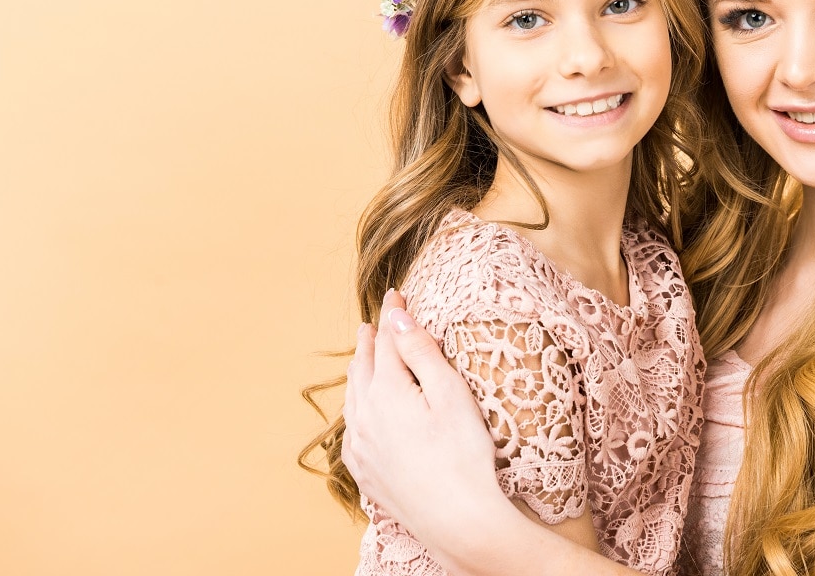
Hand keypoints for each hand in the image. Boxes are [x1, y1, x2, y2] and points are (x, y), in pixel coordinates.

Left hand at [342, 289, 502, 552]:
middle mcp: (365, 417)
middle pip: (363, 367)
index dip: (393, 314)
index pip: (388, 341)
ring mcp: (362, 448)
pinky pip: (351, 431)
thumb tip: (396, 317)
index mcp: (387, 391)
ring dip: (358, 373)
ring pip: (352, 398)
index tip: (396, 293)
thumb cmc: (463, 455)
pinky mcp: (366, 473)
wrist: (457, 520)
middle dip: (369, 341)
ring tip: (361, 358)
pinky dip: (354, 410)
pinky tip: (358, 413)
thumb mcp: (450, 394)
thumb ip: (420, 351)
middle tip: (373, 323)